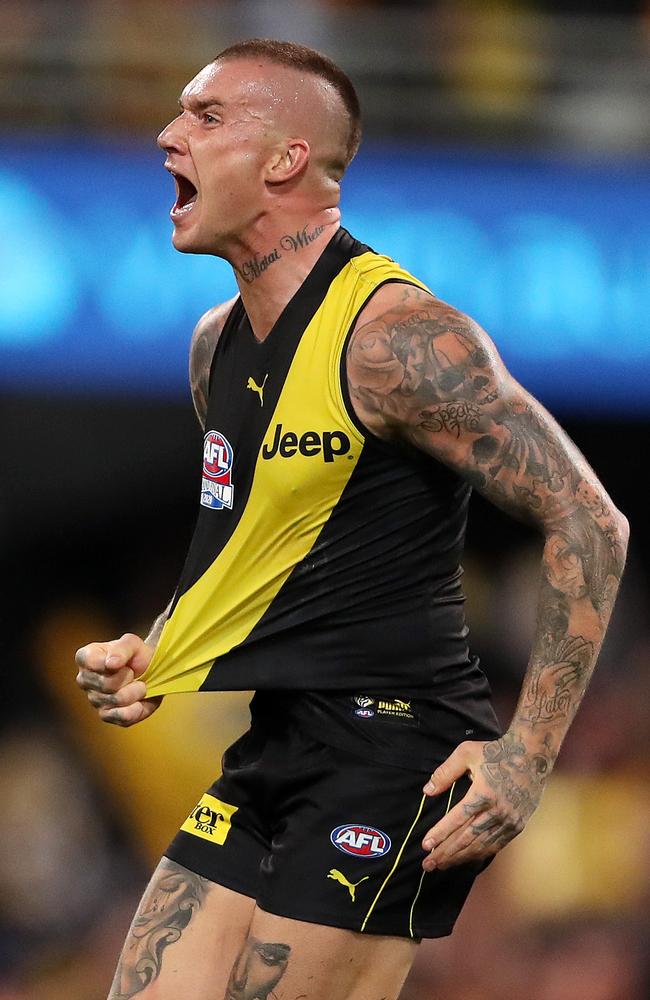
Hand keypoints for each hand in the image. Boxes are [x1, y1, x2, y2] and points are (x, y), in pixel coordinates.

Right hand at [75, 632, 161, 726]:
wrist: (150, 670)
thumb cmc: (136, 654)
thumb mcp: (132, 643)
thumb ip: (121, 649)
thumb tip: (110, 664)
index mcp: (85, 658)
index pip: (92, 663)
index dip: (115, 662)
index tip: (124, 661)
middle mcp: (84, 680)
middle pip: (107, 684)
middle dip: (129, 677)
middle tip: (134, 673)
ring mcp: (94, 699)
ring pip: (118, 700)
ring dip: (136, 691)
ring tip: (138, 684)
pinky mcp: (106, 715)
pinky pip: (122, 717)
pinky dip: (137, 708)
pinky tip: (139, 701)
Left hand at [420, 733, 546, 870]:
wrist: (532, 755)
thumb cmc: (495, 751)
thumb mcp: (466, 753)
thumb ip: (445, 772)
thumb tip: (427, 791)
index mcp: (483, 793)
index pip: (457, 819)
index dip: (440, 834)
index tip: (425, 845)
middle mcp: (497, 811)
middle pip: (467, 838)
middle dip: (446, 852)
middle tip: (428, 864)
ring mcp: (509, 820)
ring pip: (481, 845)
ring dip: (460, 857)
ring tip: (442, 865)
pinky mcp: (517, 825)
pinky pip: (496, 845)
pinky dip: (479, 854)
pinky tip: (466, 859)